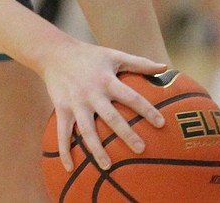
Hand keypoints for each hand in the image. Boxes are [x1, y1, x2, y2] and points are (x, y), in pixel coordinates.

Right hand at [40, 39, 167, 172]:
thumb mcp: (114, 55)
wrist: (53, 52)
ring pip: (87, 129)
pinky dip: (64, 151)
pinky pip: (62, 133)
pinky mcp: (61, 109)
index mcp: (107, 80)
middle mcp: (92, 93)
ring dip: (96, 148)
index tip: (161, 124)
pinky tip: (70, 167)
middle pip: (111, 117)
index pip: (131, 97)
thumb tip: (165, 68)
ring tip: (107, 166)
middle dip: (126, 134)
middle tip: (141, 149)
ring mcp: (76, 103)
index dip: (147, 110)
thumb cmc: (89, 55)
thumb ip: (139, 63)